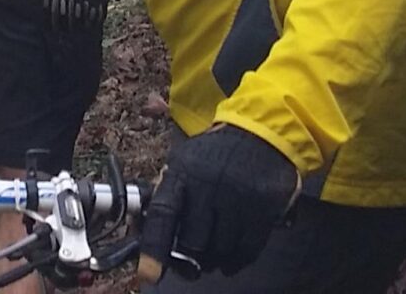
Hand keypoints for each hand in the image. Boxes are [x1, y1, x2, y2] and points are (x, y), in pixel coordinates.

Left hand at [135, 124, 297, 280]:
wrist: (260, 132)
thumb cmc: (212, 156)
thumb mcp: (183, 164)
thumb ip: (165, 198)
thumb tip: (140, 235)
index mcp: (183, 171)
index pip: (163, 214)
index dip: (154, 247)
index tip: (149, 274)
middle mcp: (211, 183)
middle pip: (194, 241)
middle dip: (188, 259)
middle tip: (189, 262)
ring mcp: (240, 196)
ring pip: (220, 250)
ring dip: (213, 261)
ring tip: (211, 254)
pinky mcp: (265, 207)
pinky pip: (247, 249)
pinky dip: (236, 261)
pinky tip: (231, 259)